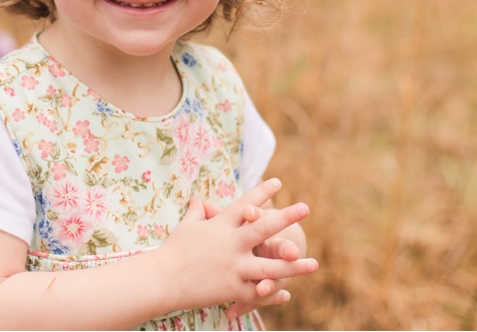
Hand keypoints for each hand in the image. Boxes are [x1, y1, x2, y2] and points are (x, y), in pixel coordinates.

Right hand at [157, 179, 317, 313]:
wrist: (162, 279)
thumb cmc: (173, 251)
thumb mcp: (186, 227)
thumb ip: (197, 213)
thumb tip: (198, 200)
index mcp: (221, 226)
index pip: (244, 204)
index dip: (261, 193)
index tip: (278, 182)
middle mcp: (231, 244)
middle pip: (263, 229)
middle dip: (286, 218)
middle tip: (305, 208)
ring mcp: (234, 268)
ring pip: (270, 267)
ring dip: (294, 266)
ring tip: (314, 263)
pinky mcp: (232, 289)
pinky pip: (257, 293)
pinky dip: (271, 294)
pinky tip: (285, 295)